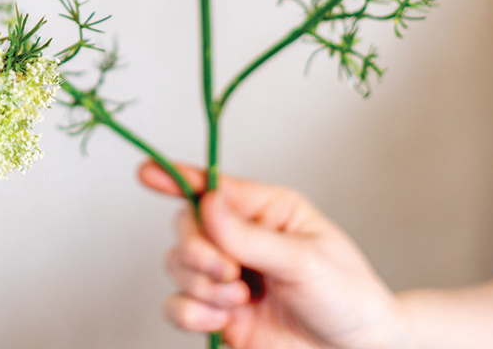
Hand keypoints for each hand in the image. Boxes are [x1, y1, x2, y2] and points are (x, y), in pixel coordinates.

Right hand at [138, 160, 405, 348]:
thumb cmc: (347, 298)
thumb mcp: (305, 261)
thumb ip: (251, 237)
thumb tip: (206, 203)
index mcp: (265, 211)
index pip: (213, 186)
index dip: (176, 177)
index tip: (145, 173)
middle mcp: (240, 240)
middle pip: (186, 226)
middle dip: (198, 249)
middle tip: (229, 272)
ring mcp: (228, 279)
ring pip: (178, 265)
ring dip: (200, 284)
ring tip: (239, 301)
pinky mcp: (220, 317)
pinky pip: (178, 306)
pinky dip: (189, 312)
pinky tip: (217, 321)